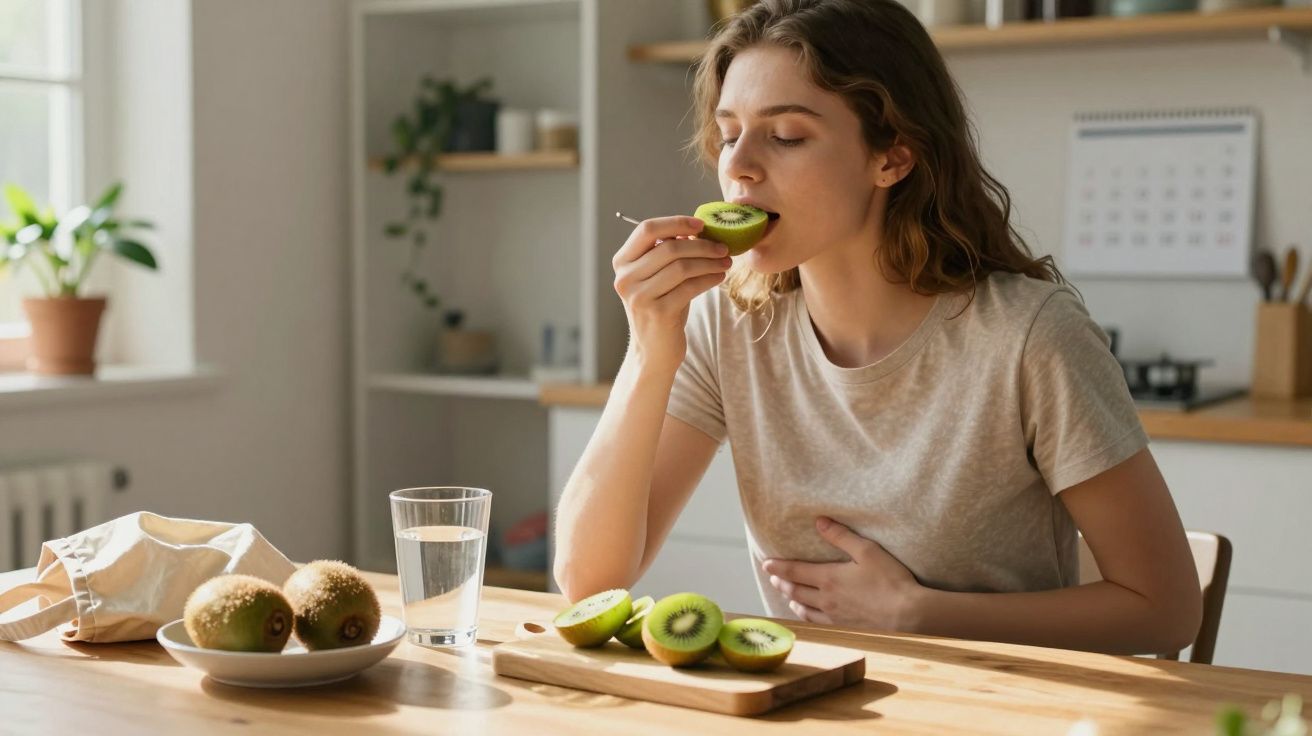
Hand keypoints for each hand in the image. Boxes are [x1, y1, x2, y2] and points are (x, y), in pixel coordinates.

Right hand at [612, 216, 731, 373]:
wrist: (654, 352)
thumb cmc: (661, 307)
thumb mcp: (659, 277)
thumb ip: (670, 253)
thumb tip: (698, 228)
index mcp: (622, 262)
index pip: (647, 229)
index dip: (676, 222)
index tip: (702, 225)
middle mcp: (625, 278)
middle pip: (669, 247)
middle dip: (702, 245)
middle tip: (723, 247)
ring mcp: (639, 296)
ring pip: (682, 267)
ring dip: (709, 262)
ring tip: (725, 263)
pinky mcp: (657, 313)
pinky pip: (690, 287)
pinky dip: (709, 279)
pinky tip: (719, 278)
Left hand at [761, 516, 922, 629]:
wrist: (907, 615)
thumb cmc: (890, 581)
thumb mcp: (867, 551)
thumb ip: (841, 536)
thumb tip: (820, 522)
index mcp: (829, 578)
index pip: (795, 571)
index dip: (778, 567)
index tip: (766, 564)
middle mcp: (826, 599)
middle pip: (796, 590)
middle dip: (782, 582)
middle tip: (773, 577)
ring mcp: (834, 616)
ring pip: (804, 609)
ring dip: (792, 600)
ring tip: (787, 596)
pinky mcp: (844, 628)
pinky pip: (818, 623)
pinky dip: (806, 617)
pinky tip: (808, 616)